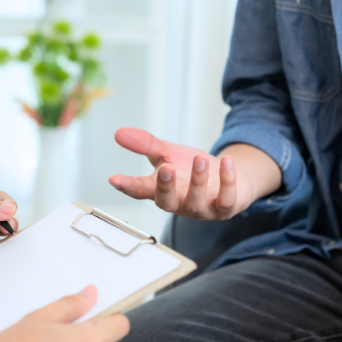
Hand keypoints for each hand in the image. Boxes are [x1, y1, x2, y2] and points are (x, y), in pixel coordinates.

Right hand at [108, 128, 268, 219]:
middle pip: (166, 203)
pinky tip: (226, 162)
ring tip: (199, 158)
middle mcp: (179, 204)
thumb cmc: (191, 169)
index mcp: (161, 190)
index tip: (114, 179)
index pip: (140, 190)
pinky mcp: (225, 208)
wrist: (226, 175)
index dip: (128, 186)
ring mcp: (202, 209)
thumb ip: (146, 145)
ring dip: (197, 181)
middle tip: (165, 168)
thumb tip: (119, 133)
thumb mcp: (168, 153)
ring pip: (196, 202)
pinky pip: (226, 201)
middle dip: (166, 187)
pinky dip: (227, 181)